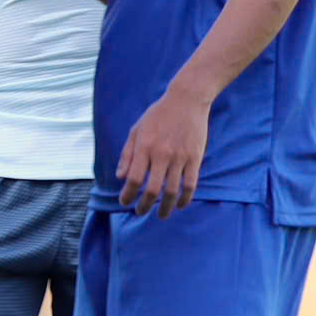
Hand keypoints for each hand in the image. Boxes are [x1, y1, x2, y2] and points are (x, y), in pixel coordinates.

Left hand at [117, 84, 209, 216]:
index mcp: (144, 147)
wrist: (186, 100)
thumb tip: (120, 177)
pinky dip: (185, 198)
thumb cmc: (158, 115)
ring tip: (161, 215)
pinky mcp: (195, 158)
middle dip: (145, 206)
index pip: (134, 179)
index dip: (128, 194)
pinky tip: (180, 205)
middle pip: (152, 189)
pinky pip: (191, 184)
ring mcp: (180, 157)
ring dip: (166, 207)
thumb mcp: (136, 130)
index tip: (125, 202)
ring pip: (173, 191)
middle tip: (140, 213)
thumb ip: (127, 154)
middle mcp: (162, 154)